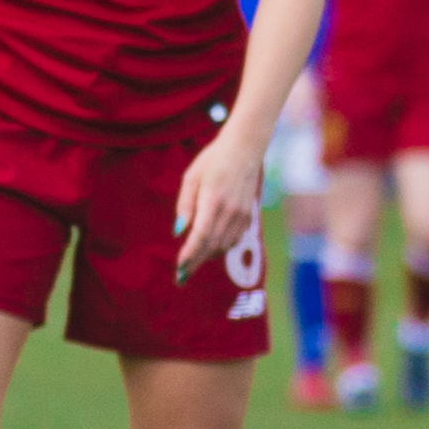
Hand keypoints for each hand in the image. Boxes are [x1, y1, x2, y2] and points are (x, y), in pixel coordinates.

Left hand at [171, 129, 267, 277]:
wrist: (244, 151)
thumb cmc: (212, 162)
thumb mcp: (191, 178)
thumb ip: (185, 206)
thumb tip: (179, 232)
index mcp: (213, 200)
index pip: (202, 236)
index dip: (190, 254)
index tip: (179, 268)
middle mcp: (231, 210)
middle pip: (212, 245)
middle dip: (196, 262)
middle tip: (181, 277)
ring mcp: (243, 214)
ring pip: (224, 245)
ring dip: (207, 257)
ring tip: (191, 265)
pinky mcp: (249, 215)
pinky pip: (234, 239)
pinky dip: (220, 248)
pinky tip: (209, 250)